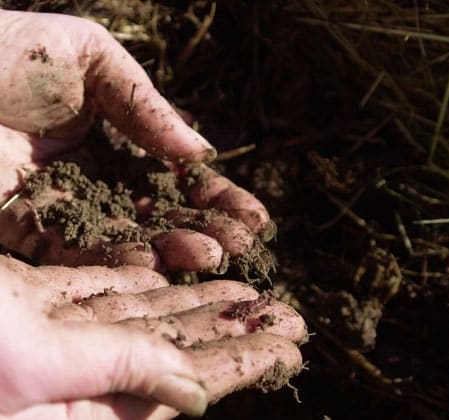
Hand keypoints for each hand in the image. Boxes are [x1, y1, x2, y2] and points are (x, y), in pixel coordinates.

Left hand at [0, 10, 271, 270]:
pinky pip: (69, 253)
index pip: (175, 174)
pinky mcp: (18, 229)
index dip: (215, 196)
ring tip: (209, 255)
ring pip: (123, 239)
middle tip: (244, 247)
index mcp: (112, 135)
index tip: (256, 218)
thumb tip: (199, 152)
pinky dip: (110, 263)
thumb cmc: (6, 48)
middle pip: (159, 213)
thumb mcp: (89, 56)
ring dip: (169, 250)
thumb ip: (145, 106)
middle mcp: (91, 177)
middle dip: (205, 229)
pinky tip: (151, 267)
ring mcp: (57, 207)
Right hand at [0, 255, 306, 418]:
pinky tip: (161, 272)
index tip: (292, 349)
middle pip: (170, 348)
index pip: (182, 381)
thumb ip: (118, 369)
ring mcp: (44, 338)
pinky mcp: (22, 303)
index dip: (242, 363)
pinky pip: (90, 292)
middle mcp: (68, 376)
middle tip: (285, 313)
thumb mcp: (32, 364)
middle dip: (231, 329)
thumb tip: (198, 395)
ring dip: (190, 301)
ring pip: (136, 318)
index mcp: (76, 407)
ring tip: (243, 290)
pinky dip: (128, 278)